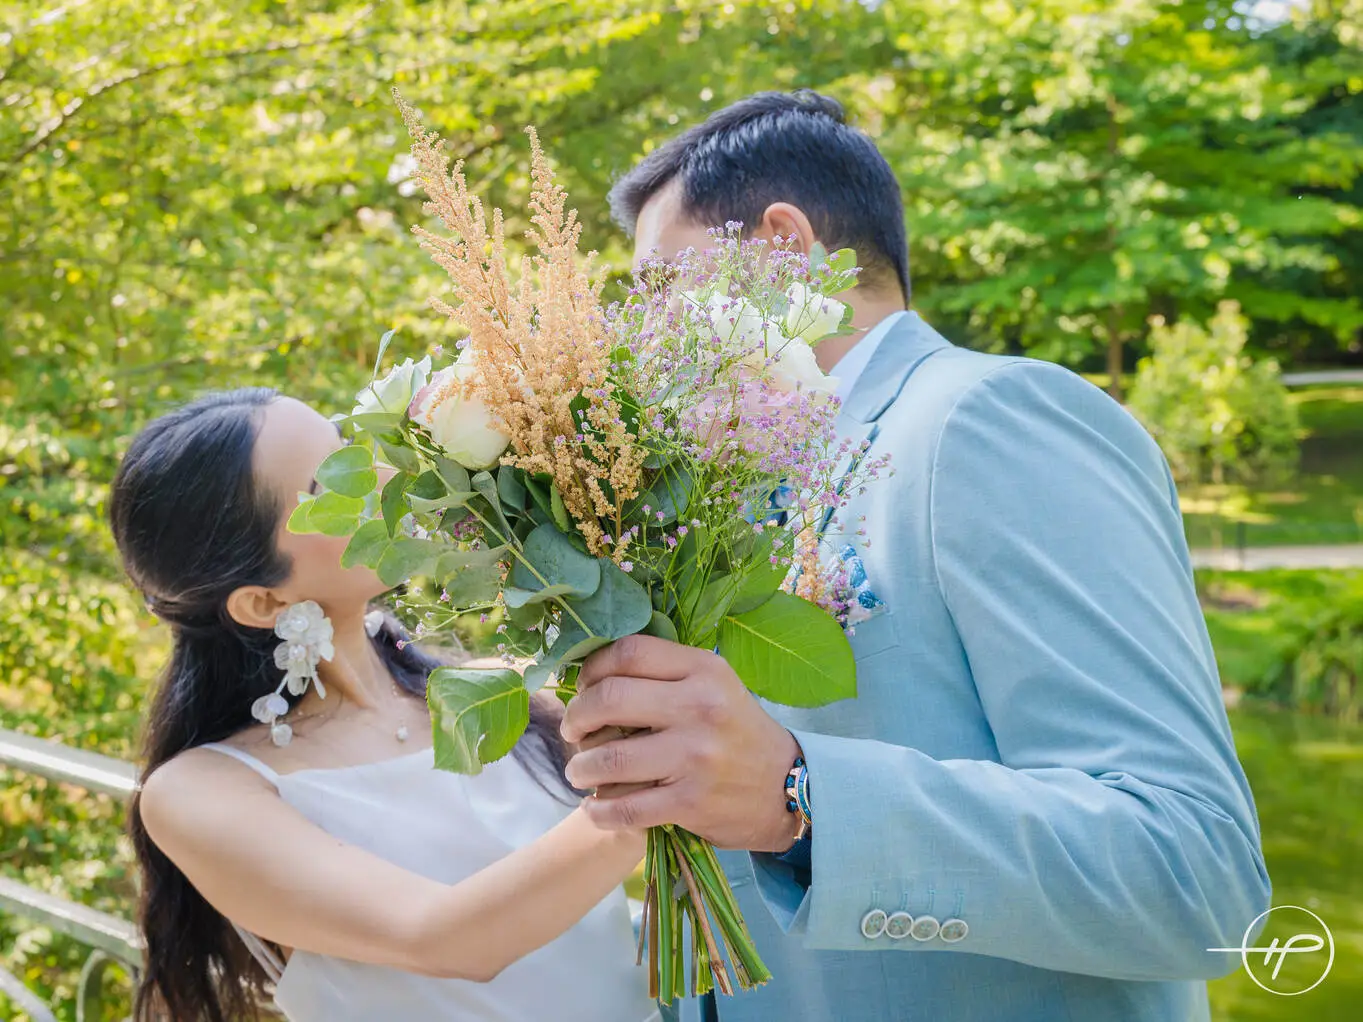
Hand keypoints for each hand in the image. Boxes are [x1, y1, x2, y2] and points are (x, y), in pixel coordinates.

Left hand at [560, 635, 803, 852]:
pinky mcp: (690, 803)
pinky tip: (595, 807)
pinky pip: (624, 808)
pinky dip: (599, 810)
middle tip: (572, 731)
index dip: (592, 667)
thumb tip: (595, 675)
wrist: (790, 787)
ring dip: (580, 767)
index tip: (584, 686)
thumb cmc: (738, 731)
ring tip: (579, 771)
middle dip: (577, 717)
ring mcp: (695, 757)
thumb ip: (666, 674)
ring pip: (608, 758)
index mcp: (704, 670)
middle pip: (609, 699)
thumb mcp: (715, 686)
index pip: (629, 652)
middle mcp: (700, 707)